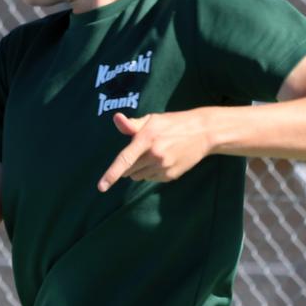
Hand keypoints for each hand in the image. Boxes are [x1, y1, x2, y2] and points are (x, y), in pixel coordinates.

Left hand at [97, 110, 213, 192]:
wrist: (204, 132)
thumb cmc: (173, 123)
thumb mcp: (152, 119)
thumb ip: (132, 124)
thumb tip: (116, 118)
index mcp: (147, 139)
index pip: (125, 160)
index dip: (111, 174)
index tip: (101, 187)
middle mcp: (155, 156)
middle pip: (129, 170)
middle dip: (128, 164)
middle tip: (141, 150)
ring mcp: (164, 167)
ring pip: (139, 176)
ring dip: (140, 168)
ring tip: (155, 153)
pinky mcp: (171, 175)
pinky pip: (151, 178)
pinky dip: (151, 172)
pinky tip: (163, 159)